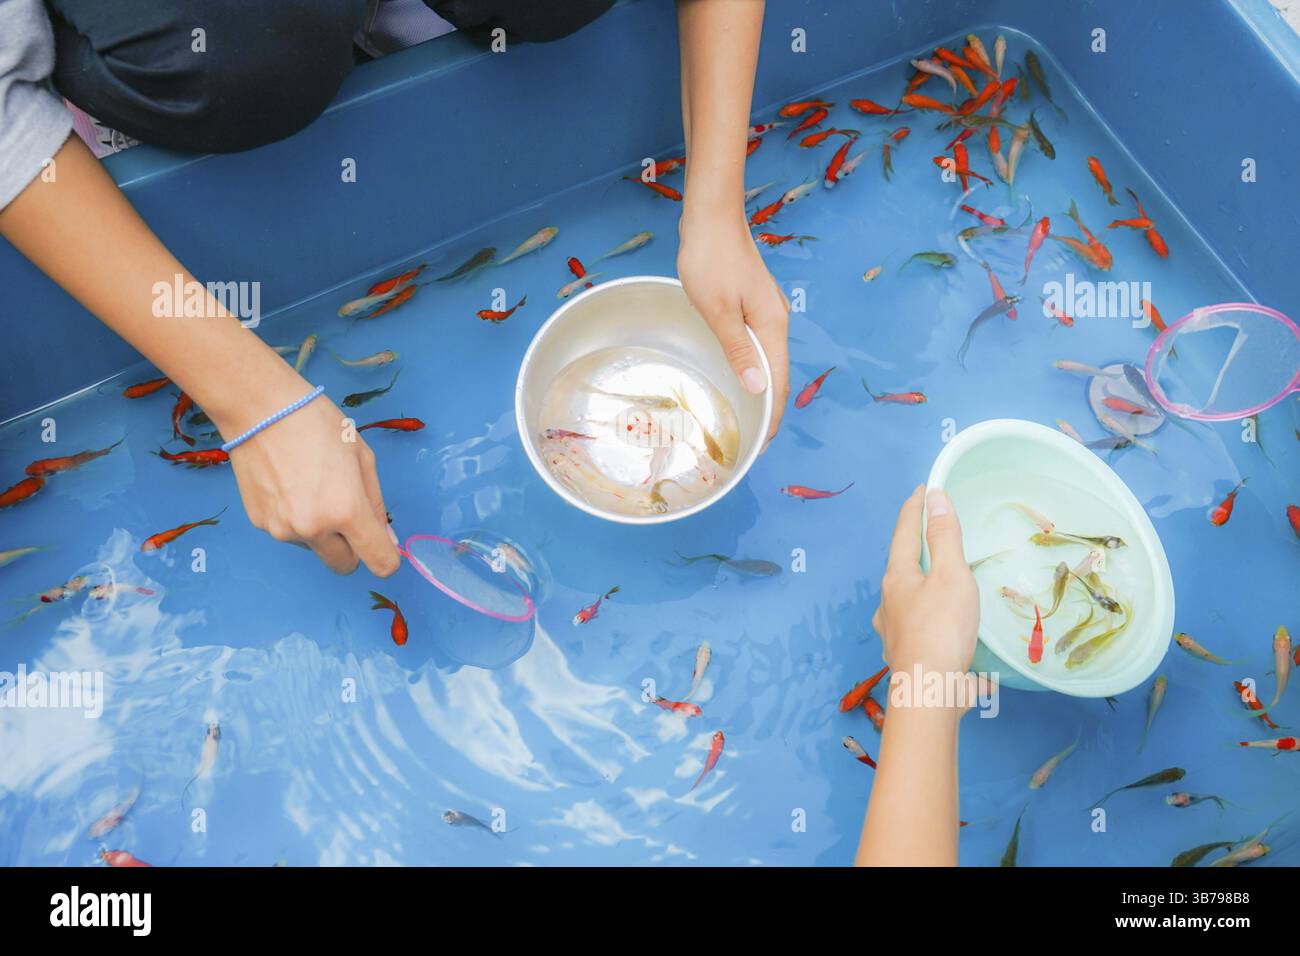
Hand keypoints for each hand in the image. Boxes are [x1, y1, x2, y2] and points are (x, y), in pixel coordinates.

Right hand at [213, 370, 400, 576]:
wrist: (259, 409)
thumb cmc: (317, 424)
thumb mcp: (363, 459)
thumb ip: (376, 504)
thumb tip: (387, 540)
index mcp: (346, 511)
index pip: (378, 562)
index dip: (387, 558)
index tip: (384, 546)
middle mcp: (313, 529)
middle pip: (344, 566)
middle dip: (353, 549)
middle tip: (348, 514)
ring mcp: (283, 529)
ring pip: (316, 549)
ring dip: (322, 533)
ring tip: (312, 488)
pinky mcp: (260, 523)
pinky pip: (291, 534)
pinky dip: (297, 521)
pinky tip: (290, 486)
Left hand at [677, 209, 789, 445]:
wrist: (712, 215)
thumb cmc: (710, 258)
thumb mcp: (718, 310)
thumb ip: (739, 351)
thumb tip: (760, 388)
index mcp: (771, 325)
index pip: (778, 382)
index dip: (772, 415)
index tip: (762, 443)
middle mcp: (776, 320)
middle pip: (778, 373)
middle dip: (769, 407)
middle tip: (752, 438)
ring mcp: (767, 310)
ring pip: (769, 359)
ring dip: (762, 388)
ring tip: (748, 415)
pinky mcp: (755, 302)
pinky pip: (759, 344)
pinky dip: (754, 366)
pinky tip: (742, 375)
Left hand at [872, 486, 979, 680]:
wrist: (930, 692)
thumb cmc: (942, 629)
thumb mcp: (950, 576)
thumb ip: (944, 538)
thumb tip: (935, 498)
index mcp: (897, 578)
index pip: (903, 533)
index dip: (914, 509)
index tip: (923, 490)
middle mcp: (888, 603)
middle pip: (900, 567)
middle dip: (913, 548)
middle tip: (930, 533)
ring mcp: (893, 632)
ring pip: (904, 599)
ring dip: (918, 585)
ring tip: (935, 582)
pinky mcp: (906, 656)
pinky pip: (916, 627)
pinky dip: (928, 618)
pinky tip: (940, 628)